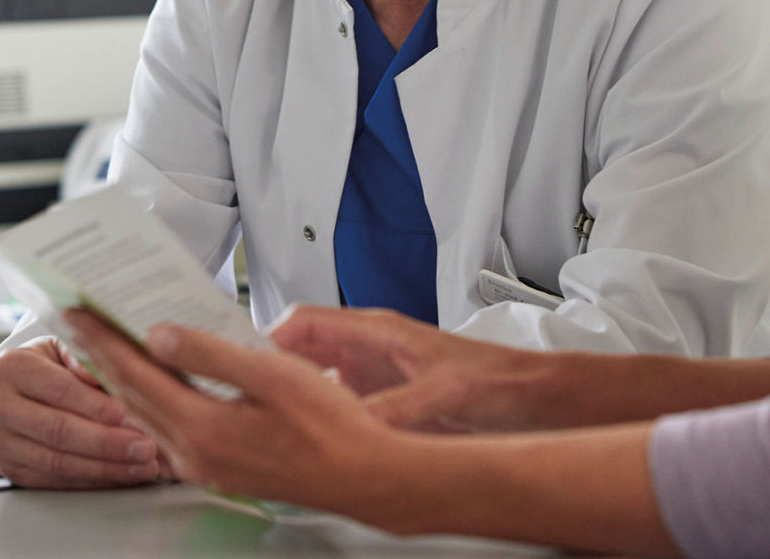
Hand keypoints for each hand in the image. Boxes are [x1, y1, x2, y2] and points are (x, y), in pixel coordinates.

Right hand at [0, 335, 167, 487]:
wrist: (19, 386)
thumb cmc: (50, 363)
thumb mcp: (65, 345)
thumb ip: (87, 356)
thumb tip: (111, 373)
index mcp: (11, 367)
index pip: (62, 390)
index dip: (100, 407)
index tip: (134, 417)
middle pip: (59, 431)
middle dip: (108, 443)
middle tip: (145, 447)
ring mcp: (1, 442)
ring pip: (58, 462)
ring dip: (106, 467)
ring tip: (142, 465)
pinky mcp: (12, 468)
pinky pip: (56, 481)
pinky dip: (93, 480)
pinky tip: (121, 474)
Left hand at [64, 308, 403, 517]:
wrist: (362, 476)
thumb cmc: (330, 427)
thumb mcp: (271, 375)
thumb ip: (210, 355)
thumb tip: (160, 336)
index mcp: (202, 428)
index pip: (136, 374)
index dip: (103, 339)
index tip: (79, 312)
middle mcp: (193, 453)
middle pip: (132, 396)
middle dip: (103, 355)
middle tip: (82, 322)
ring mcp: (204, 465)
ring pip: (149, 414)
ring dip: (126, 378)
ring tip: (111, 344)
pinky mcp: (219, 468)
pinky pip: (170, 428)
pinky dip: (155, 398)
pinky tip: (162, 381)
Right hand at [268, 305, 547, 431]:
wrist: (531, 400)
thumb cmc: (494, 379)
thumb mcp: (442, 393)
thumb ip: (398, 407)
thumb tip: (356, 427)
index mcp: (377, 331)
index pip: (303, 322)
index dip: (267, 341)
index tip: (240, 367)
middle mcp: (368, 351)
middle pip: (297, 353)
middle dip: (265, 374)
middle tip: (238, 402)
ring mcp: (371, 378)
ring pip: (311, 384)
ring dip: (288, 402)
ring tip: (261, 426)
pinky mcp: (380, 405)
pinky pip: (333, 411)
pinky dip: (315, 425)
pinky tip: (305, 447)